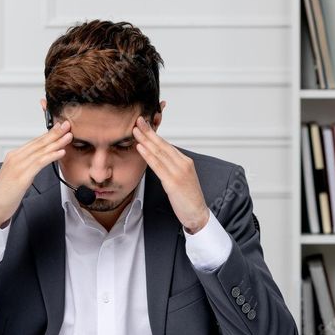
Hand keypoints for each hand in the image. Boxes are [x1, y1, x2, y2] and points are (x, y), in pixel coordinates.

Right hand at [0, 119, 71, 227]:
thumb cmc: (5, 194)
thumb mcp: (16, 175)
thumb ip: (27, 165)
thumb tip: (40, 160)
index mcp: (13, 156)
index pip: (34, 142)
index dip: (48, 134)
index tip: (59, 128)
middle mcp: (15, 158)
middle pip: (38, 143)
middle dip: (54, 133)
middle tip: (67, 125)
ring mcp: (18, 167)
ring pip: (41, 151)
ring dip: (56, 143)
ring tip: (68, 137)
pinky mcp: (22, 177)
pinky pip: (39, 163)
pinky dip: (51, 156)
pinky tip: (60, 152)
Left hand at [132, 116, 209, 232]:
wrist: (197, 214)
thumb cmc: (188, 198)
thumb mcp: (181, 178)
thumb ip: (172, 167)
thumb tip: (159, 158)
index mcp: (185, 161)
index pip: (167, 145)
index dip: (155, 134)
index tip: (145, 125)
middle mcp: (183, 164)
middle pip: (163, 145)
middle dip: (149, 132)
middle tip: (138, 120)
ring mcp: (178, 172)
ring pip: (159, 153)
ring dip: (146, 140)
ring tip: (136, 130)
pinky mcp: (173, 182)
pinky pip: (158, 166)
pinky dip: (148, 156)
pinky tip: (140, 148)